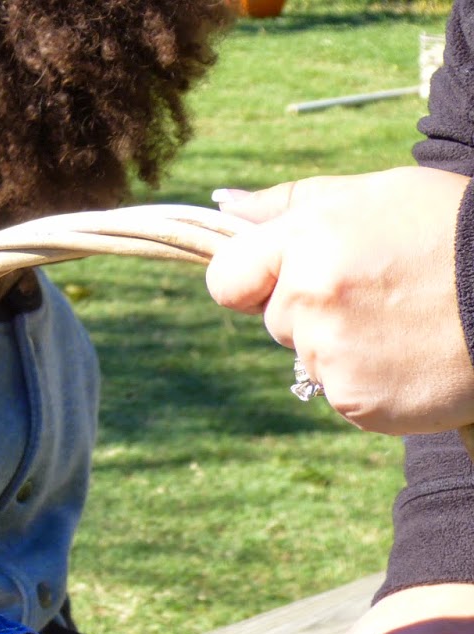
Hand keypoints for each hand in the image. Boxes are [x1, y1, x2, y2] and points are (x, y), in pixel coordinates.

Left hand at [205, 166, 473, 434]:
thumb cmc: (455, 231)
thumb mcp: (377, 193)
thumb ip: (290, 204)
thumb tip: (222, 205)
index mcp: (310, 239)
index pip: (226, 278)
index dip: (253, 279)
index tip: (287, 276)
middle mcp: (312, 298)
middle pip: (274, 320)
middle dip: (311, 310)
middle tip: (384, 291)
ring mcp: (332, 354)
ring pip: (308, 358)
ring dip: (343, 347)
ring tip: (407, 321)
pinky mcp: (356, 400)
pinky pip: (340, 393)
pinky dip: (370, 381)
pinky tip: (414, 355)